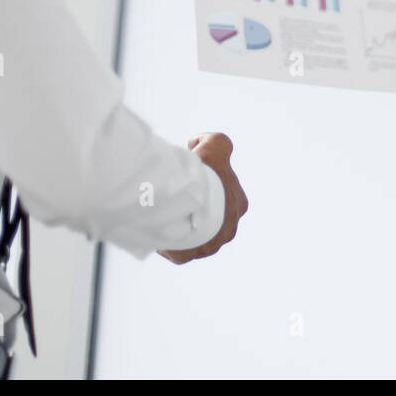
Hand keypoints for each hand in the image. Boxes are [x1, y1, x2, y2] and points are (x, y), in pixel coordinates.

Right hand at [159, 132, 248, 263]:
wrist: (191, 200)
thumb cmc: (207, 173)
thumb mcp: (215, 146)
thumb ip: (217, 140)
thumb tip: (197, 143)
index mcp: (238, 205)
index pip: (224, 197)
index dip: (207, 187)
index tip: (189, 181)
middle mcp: (228, 229)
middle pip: (209, 220)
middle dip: (194, 211)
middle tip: (175, 198)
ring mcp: (208, 245)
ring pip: (192, 237)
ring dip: (180, 227)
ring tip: (164, 214)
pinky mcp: (187, 255)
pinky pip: (175, 250)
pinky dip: (166, 242)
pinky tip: (157, 229)